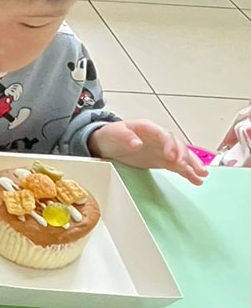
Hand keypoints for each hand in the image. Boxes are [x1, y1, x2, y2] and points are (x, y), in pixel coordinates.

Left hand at [88, 120, 207, 185]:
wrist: (105, 143)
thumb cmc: (110, 134)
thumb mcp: (114, 133)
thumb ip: (125, 137)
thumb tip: (137, 143)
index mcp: (148, 128)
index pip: (164, 135)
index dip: (170, 145)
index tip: (171, 157)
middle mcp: (159, 138)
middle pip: (177, 145)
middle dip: (185, 156)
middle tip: (188, 168)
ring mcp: (162, 149)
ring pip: (181, 155)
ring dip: (192, 165)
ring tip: (202, 175)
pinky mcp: (162, 160)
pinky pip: (177, 165)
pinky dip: (187, 172)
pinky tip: (196, 180)